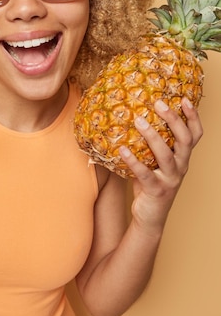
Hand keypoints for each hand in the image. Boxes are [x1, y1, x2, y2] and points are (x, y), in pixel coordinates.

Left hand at [118, 98, 202, 235]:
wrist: (150, 217)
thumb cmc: (150, 184)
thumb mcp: (154, 162)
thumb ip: (149, 144)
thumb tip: (131, 115)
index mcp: (183, 158)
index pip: (195, 135)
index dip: (193, 117)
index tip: (184, 98)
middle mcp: (181, 167)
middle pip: (184, 140)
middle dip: (174, 120)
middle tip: (159, 104)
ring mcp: (171, 179)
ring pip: (166, 155)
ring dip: (153, 136)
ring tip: (139, 120)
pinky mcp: (157, 191)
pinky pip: (145, 173)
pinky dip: (133, 160)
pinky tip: (121, 148)